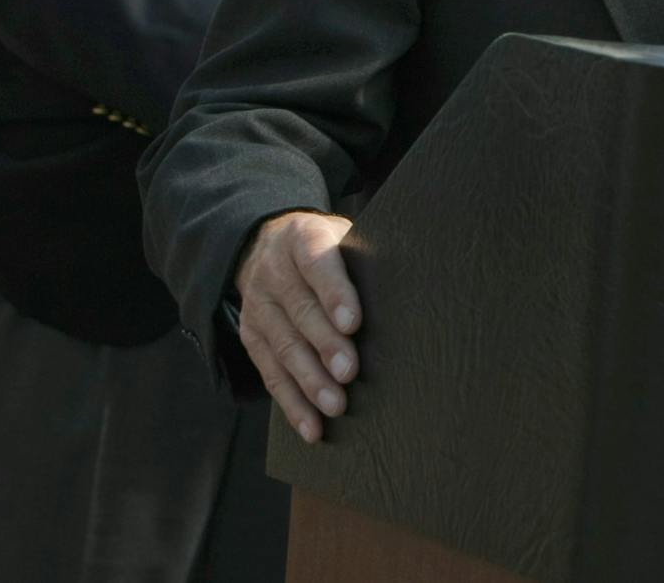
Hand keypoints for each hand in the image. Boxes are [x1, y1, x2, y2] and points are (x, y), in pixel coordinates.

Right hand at [236, 210, 360, 442]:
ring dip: (309, 381)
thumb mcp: (343, 236)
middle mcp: (274, 271)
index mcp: (302, 238)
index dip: (335, 293)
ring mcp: (258, 306)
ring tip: (335, 406)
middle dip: (325, 345)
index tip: (354, 323)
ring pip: (283, 346)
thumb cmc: (328, 247)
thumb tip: (412, 289)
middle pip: (301, 311)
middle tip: (350, 373)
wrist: (268, 244)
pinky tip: (312, 427)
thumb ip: (365, 258)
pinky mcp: (250, 337)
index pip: (318, 263)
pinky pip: (270, 373)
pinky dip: (292, 403)